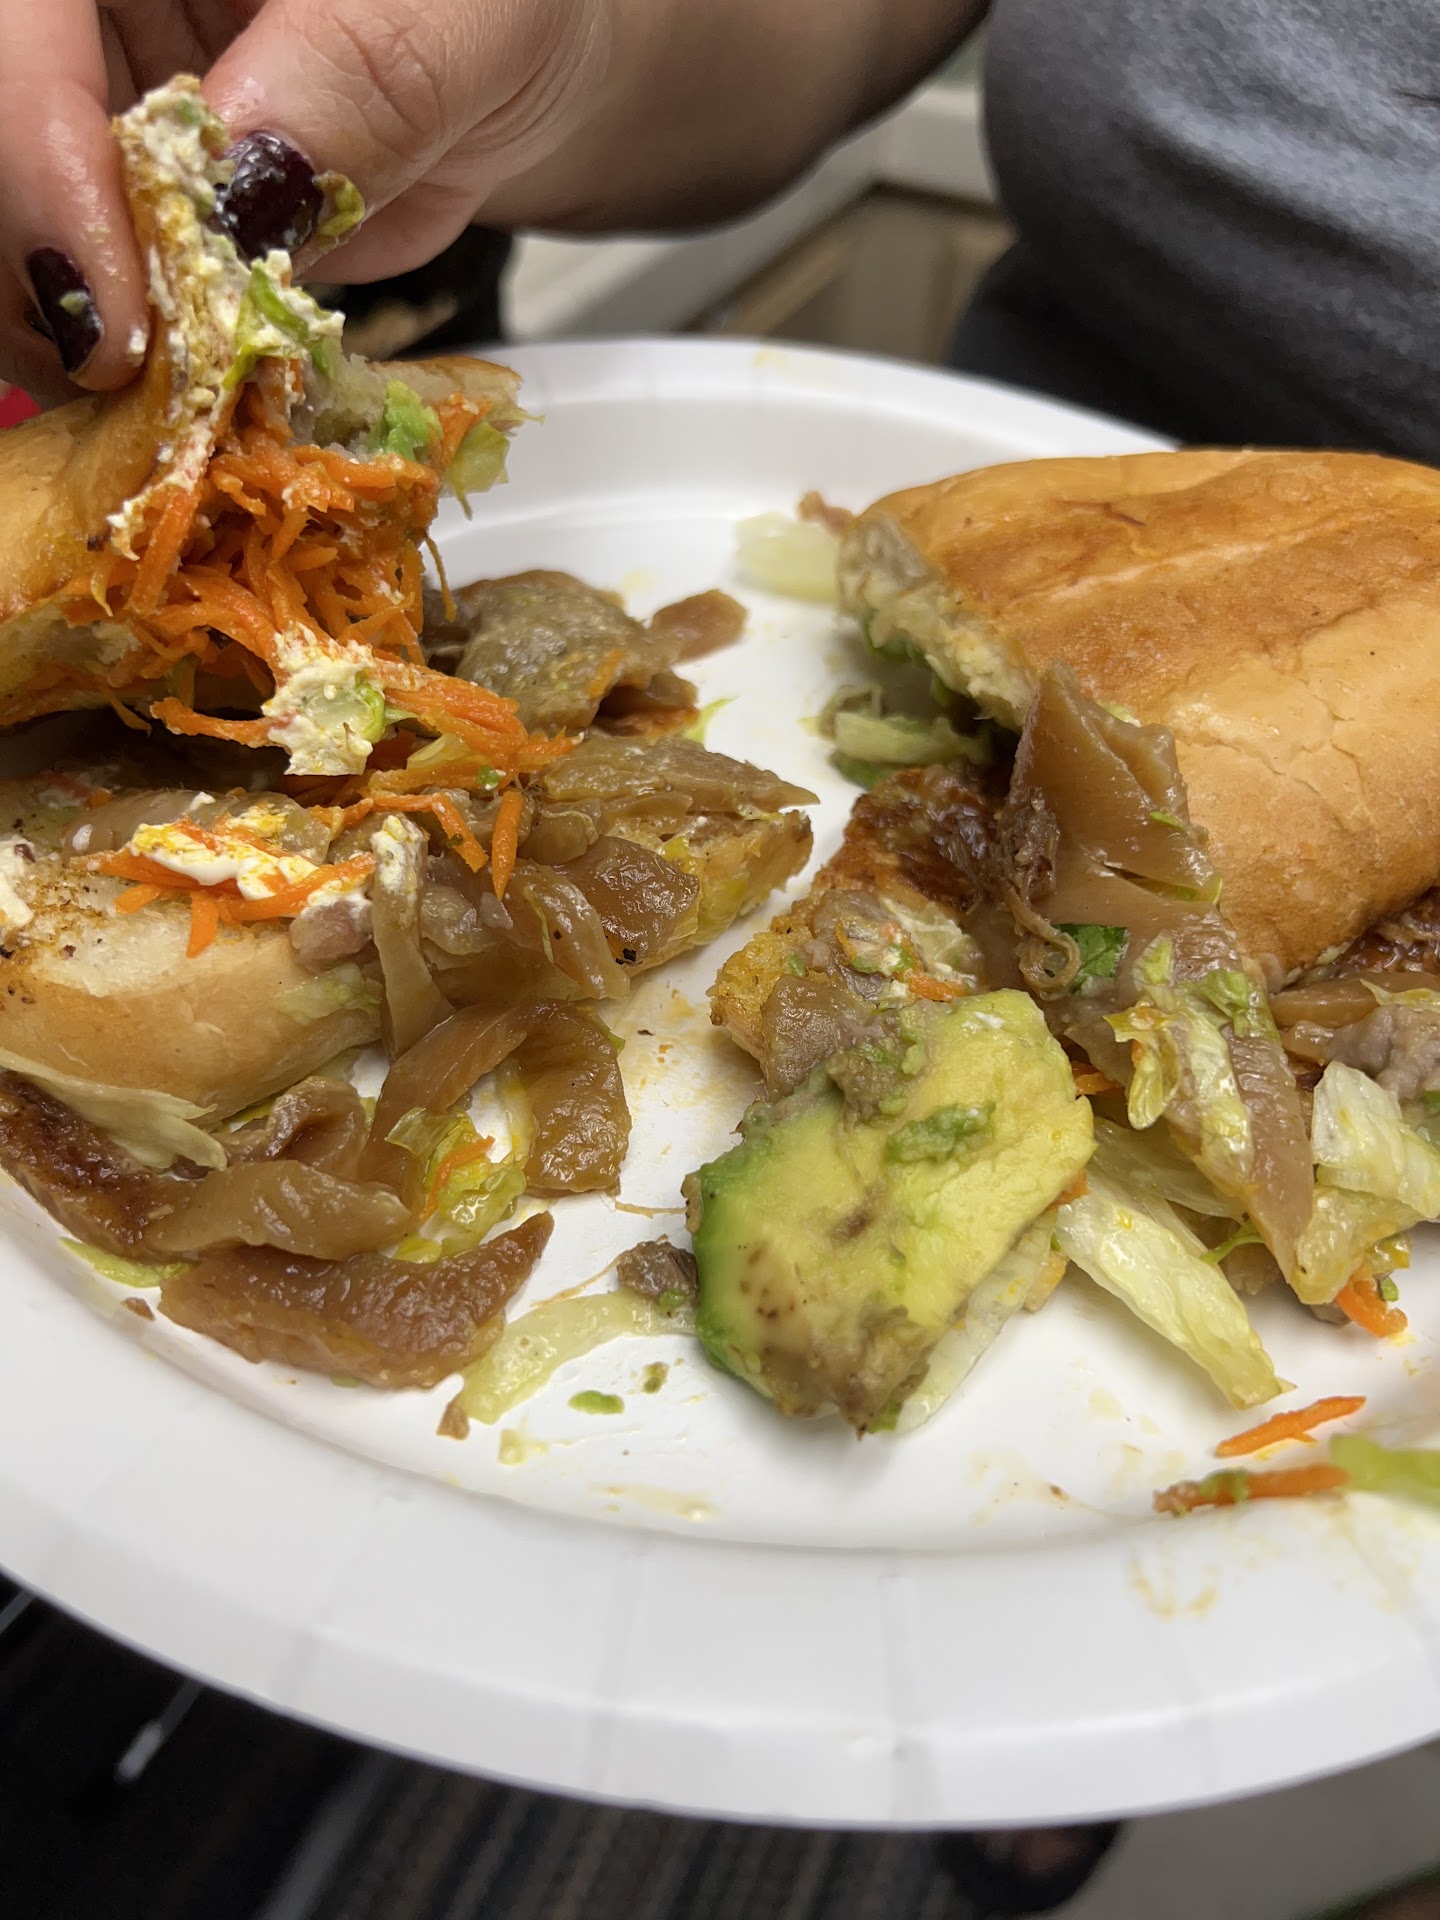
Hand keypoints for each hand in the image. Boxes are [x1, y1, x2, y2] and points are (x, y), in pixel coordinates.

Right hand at [0, 0, 979, 403]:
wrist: (548, 58)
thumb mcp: (466, 10)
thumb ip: (360, 73)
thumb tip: (241, 182)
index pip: (11, 27)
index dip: (30, 165)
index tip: (111, 312)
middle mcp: (97, 14)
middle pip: (2, 141)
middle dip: (46, 276)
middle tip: (130, 390)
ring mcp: (114, 106)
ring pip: (41, 239)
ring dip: (82, 340)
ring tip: (169, 413)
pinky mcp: (152, 205)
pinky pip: (109, 289)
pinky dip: (140, 365)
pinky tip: (186, 409)